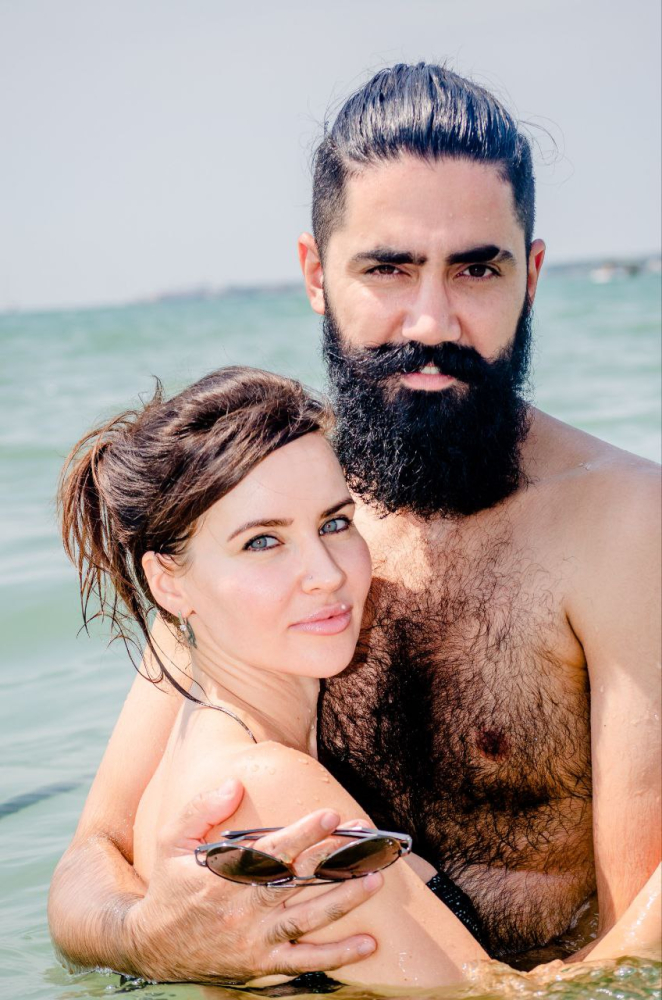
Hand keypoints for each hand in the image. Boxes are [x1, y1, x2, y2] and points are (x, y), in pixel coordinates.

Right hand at [124, 780, 379, 982]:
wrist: (152, 946)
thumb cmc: (169, 886)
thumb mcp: (172, 840)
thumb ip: (202, 809)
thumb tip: (234, 784)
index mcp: (225, 876)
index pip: (272, 852)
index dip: (304, 833)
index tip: (331, 815)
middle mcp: (244, 908)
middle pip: (298, 881)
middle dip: (335, 858)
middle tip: (367, 841)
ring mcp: (256, 939)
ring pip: (308, 919)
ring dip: (344, 900)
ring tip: (375, 881)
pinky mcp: (263, 962)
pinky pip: (306, 961)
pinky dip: (338, 955)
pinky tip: (369, 942)